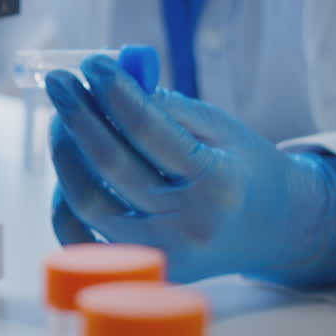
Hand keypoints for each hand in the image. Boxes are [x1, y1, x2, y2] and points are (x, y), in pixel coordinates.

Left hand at [45, 55, 335, 286]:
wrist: (276, 231)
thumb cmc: (243, 170)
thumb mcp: (222, 129)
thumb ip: (170, 109)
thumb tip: (110, 85)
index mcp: (220, 183)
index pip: (152, 132)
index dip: (116, 93)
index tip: (93, 63)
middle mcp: (190, 225)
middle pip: (114, 167)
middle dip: (79, 117)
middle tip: (60, 83)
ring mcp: (163, 255)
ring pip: (90, 204)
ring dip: (66, 156)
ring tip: (62, 121)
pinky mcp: (140, 271)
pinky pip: (83, 240)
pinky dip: (64, 204)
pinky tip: (67, 170)